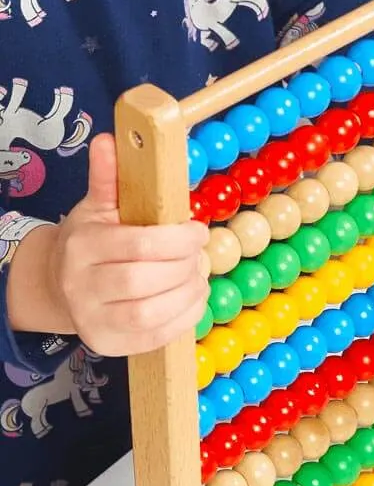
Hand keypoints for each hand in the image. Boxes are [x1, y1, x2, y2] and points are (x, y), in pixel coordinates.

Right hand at [48, 134, 208, 355]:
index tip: (198, 231)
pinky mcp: (109, 345)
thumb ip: (109, 179)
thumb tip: (110, 141)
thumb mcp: (98, 208)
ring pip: (151, 313)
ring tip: (197, 277)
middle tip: (198, 256)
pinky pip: (157, 337)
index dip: (179, 239)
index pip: (139, 244)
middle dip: (184, 266)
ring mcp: (93, 320)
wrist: (62, 286)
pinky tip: (193, 298)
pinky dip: (185, 318)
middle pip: (144, 281)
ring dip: (188, 294)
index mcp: (82, 246)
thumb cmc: (92, 242)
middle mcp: (80, 286)